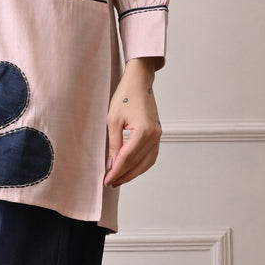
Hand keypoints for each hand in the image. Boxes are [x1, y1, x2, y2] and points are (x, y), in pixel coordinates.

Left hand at [103, 59, 161, 186]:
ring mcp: (158, 135)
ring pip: (147, 163)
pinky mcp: (157, 134)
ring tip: (118, 179)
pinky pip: (150, 156)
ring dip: (133, 173)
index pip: (127, 158)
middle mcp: (154, 136)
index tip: (106, 181)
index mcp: (143, 131)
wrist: (139, 82)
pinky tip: (129, 168)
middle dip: (124, 175)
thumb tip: (112, 165)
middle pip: (138, 164)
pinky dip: (140, 165)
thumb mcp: (113, 120)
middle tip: (110, 183)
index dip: (116, 172)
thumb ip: (114, 144)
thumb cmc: (125, 96)